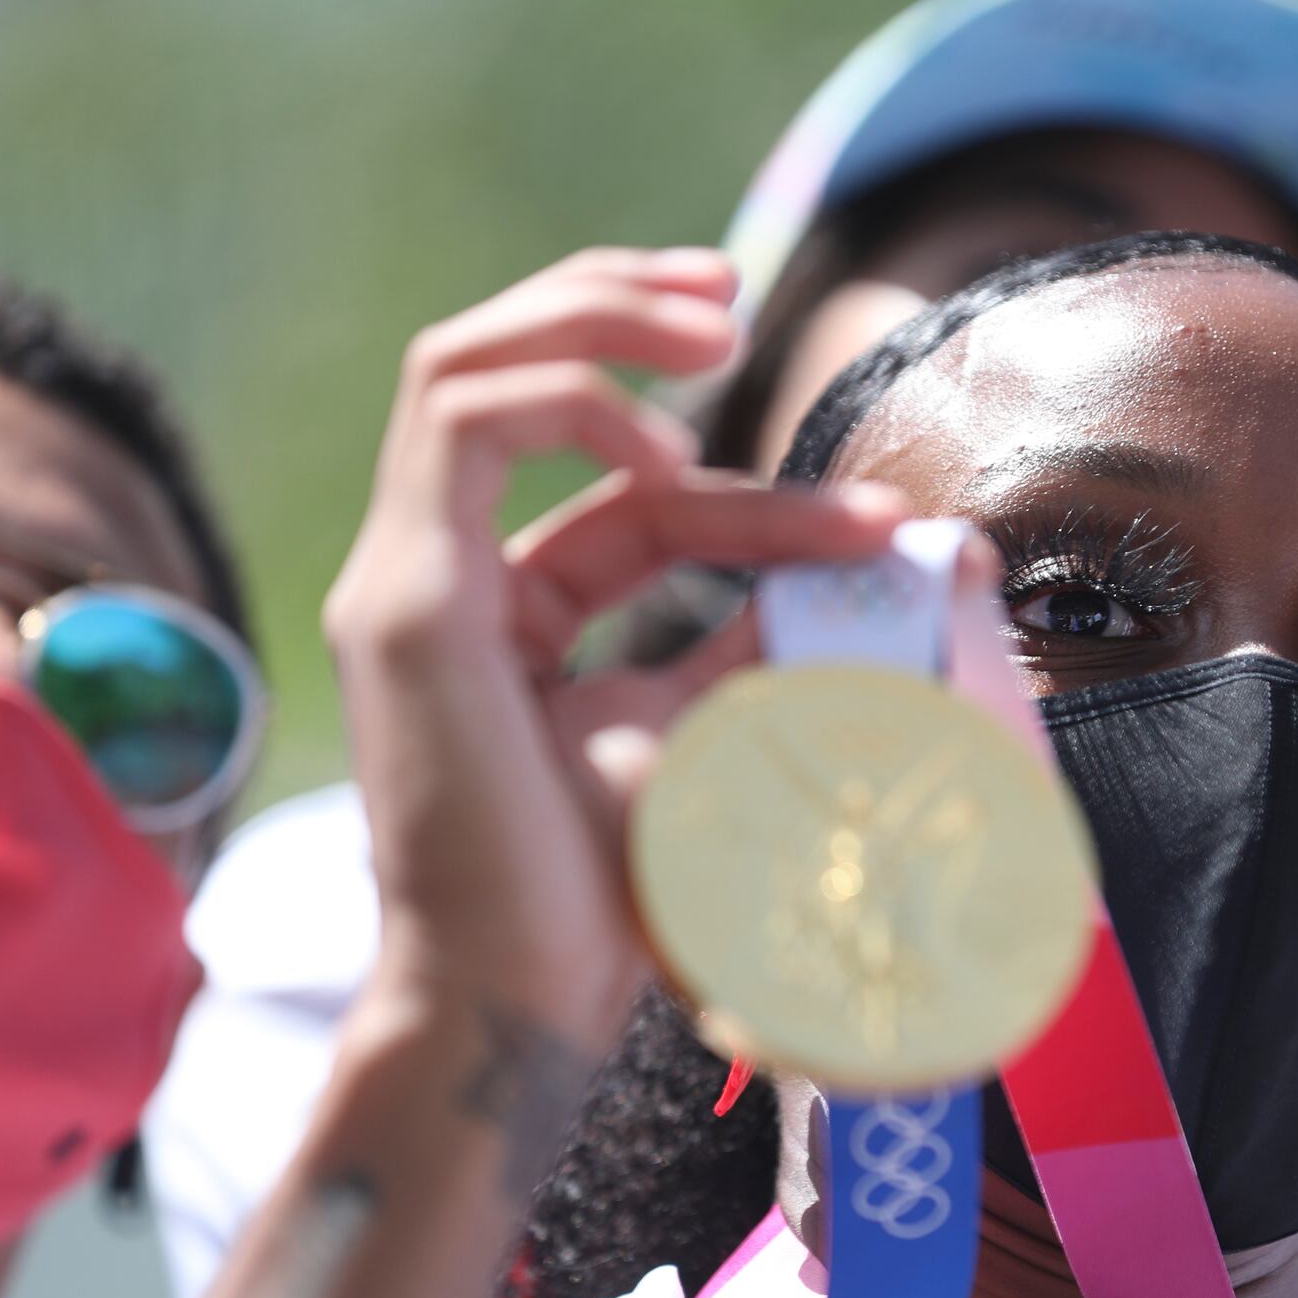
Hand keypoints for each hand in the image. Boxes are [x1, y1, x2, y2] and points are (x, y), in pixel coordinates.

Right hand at [325, 246, 906, 1050]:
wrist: (526, 1006)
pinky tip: (678, 450)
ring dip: (593, 313)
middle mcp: (434, 577)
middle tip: (736, 292)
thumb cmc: (615, 898)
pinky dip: (573, 395)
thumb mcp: (717, 732)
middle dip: (618, 307)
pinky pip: (458, 414)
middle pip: (498, 371)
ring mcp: (400, 580)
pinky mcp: (403, 600)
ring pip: (459, 362)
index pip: (630, 499)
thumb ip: (766, 640)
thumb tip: (896, 563)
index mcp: (505, 611)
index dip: (759, 496)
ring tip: (719, 319)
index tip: (879, 519)